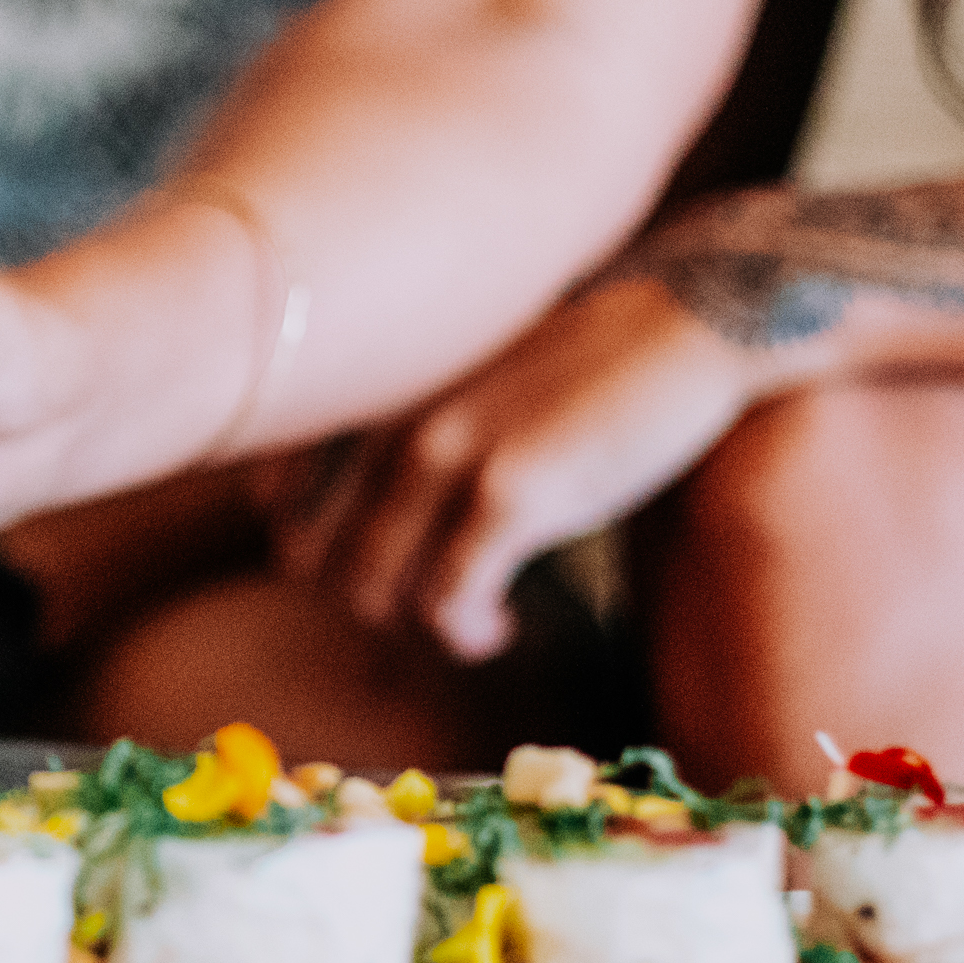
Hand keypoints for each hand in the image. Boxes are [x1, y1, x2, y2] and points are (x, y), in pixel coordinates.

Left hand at [274, 269, 768, 659]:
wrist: (690, 330)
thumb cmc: (582, 368)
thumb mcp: (465, 384)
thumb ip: (403, 428)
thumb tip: (355, 512)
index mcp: (372, 390)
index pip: (274, 501)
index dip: (319, 555)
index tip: (385, 564)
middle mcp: (389, 418)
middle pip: (311, 562)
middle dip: (365, 601)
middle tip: (430, 603)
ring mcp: (445, 452)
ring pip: (369, 592)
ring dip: (417, 628)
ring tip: (475, 618)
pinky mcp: (511, 493)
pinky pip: (444, 602)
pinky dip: (464, 632)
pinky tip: (502, 623)